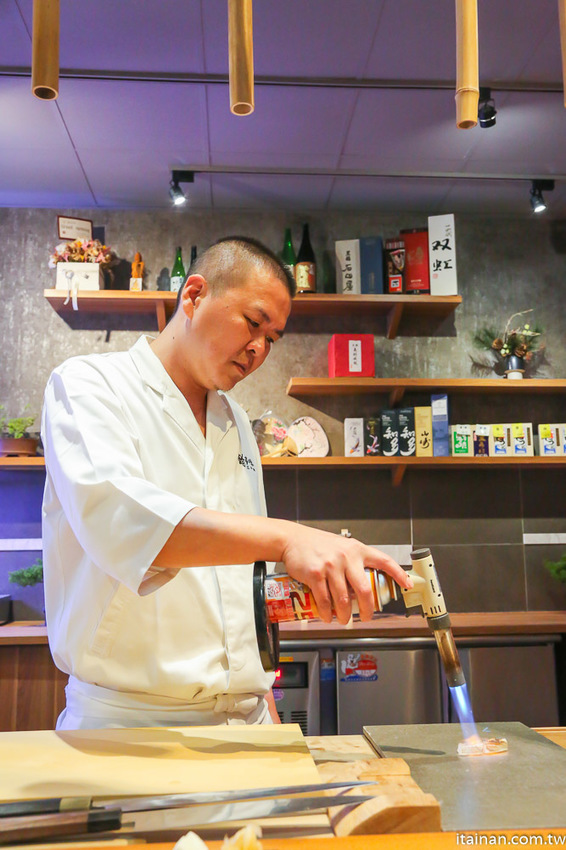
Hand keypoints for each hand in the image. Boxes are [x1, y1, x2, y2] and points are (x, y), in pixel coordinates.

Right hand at [280, 523, 411, 624]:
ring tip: (344, 620)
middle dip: (368, 610)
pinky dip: (327, 613)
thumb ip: (354, 562)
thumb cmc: (317, 545)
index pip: (384, 561)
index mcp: (357, 549)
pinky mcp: (315, 574)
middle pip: (365, 590)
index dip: (398, 574)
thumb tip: (364, 585)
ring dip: (345, 615)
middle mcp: (347, 556)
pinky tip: (327, 616)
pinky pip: (325, 600)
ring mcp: (331, 565)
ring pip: (344, 600)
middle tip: (367, 617)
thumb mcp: (341, 547)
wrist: (292, 539)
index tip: (407, 584)